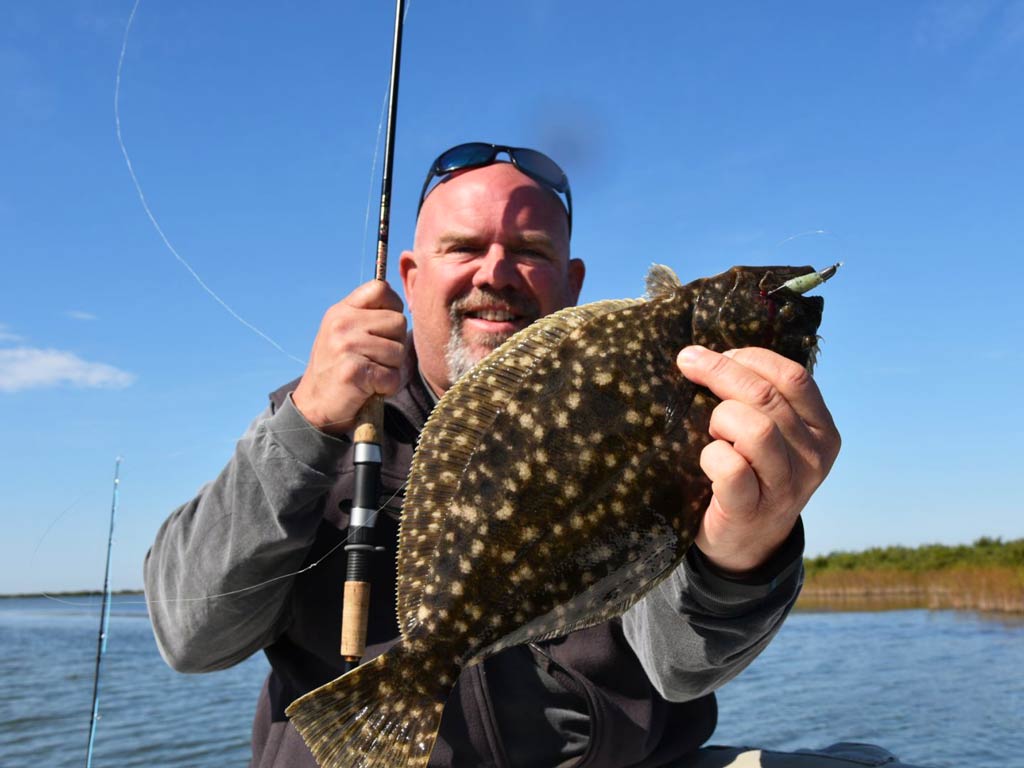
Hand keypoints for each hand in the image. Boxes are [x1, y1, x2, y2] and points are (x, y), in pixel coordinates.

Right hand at [292, 280, 406, 435]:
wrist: (315, 406)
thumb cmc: (339, 369)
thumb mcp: (345, 333)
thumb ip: (369, 316)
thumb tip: (404, 307)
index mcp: (341, 311)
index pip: (381, 288)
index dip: (393, 307)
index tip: (384, 328)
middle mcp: (342, 323)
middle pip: (398, 322)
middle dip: (395, 344)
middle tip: (374, 360)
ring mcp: (346, 346)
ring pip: (399, 351)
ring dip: (391, 369)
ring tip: (370, 375)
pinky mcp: (353, 371)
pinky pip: (392, 376)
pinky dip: (387, 388)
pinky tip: (369, 389)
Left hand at [676, 345, 840, 575]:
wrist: (745, 543)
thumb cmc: (752, 473)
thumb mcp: (774, 436)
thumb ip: (763, 400)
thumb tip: (713, 351)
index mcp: (823, 431)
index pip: (794, 376)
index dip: (750, 357)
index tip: (717, 354)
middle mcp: (813, 458)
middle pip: (767, 397)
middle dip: (721, 372)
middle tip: (688, 364)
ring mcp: (786, 487)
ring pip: (755, 428)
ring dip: (720, 419)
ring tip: (711, 432)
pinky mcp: (752, 511)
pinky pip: (731, 469)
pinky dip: (711, 456)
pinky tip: (706, 460)